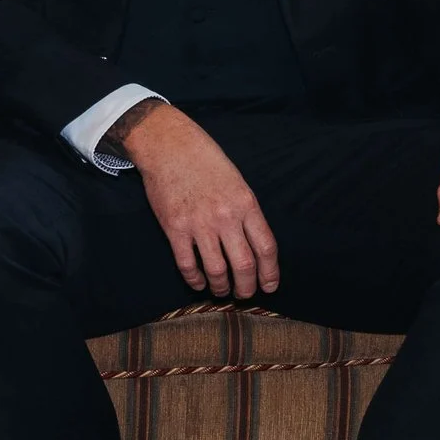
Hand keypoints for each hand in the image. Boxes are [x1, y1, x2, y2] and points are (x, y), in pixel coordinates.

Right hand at [118, 101, 280, 298]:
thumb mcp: (237, 182)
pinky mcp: (175, 228)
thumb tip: (254, 245)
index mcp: (246, 204)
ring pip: (217, 271)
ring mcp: (199, 224)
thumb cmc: (206, 161)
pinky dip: (194, 279)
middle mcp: (225, 216)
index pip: (266, 247)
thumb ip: (246, 212)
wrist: (170, 146)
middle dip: (247, 287)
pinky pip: (187, 264)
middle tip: (245, 294)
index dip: (270, 273)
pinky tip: (198, 283)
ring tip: (222, 290)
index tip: (270, 286)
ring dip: (221, 287)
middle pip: (244, 265)